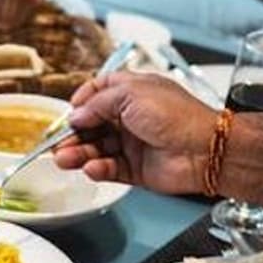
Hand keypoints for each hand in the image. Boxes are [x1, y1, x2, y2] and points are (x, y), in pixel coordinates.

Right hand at [53, 72, 214, 194]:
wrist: (205, 149)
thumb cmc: (179, 117)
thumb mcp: (130, 95)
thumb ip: (98, 104)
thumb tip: (77, 114)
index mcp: (134, 92)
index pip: (99, 93)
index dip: (82, 103)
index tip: (68, 113)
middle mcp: (133, 117)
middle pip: (93, 125)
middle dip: (73, 134)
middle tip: (57, 144)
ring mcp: (134, 144)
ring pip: (97, 149)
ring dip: (79, 154)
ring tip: (65, 160)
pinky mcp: (136, 168)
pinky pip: (110, 169)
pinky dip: (98, 169)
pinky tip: (91, 168)